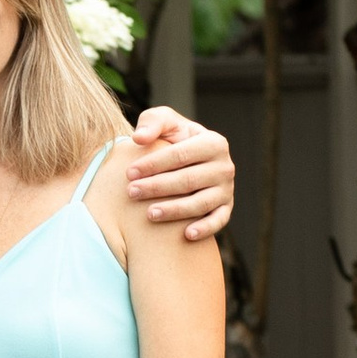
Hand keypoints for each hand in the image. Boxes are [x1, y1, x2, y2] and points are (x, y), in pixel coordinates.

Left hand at [127, 105, 235, 240]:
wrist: (188, 162)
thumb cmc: (173, 139)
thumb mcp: (165, 123)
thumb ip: (152, 122)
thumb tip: (139, 138)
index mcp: (213, 142)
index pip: (180, 155)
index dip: (153, 164)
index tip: (129, 173)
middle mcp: (225, 167)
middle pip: (188, 180)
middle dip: (157, 187)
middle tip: (131, 192)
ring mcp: (227, 189)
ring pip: (201, 203)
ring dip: (175, 210)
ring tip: (149, 214)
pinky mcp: (226, 208)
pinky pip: (218, 221)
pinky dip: (205, 228)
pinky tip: (186, 235)